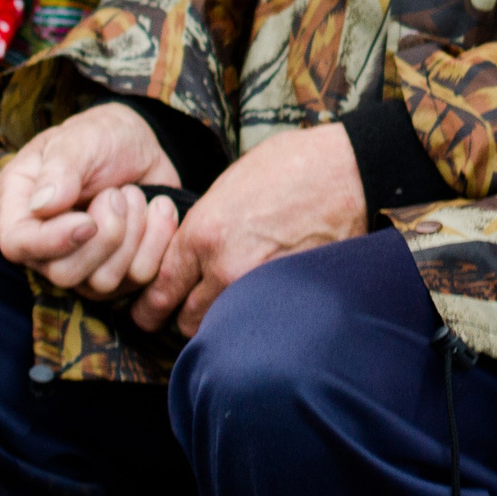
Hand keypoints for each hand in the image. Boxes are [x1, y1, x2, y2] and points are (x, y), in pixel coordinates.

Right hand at [0, 103, 180, 280]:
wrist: (139, 144)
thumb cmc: (99, 135)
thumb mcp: (81, 138)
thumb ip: (61, 168)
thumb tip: (43, 205)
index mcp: (20, 206)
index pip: (17, 245)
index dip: (52, 242)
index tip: (88, 221)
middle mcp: (45, 244)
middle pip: (63, 274)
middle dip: (104, 236)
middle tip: (117, 193)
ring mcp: (82, 263)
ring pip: (103, 283)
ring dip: (132, 235)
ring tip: (134, 194)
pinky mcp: (119, 269)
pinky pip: (140, 277)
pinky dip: (157, 240)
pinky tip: (157, 207)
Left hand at [134, 123, 364, 337]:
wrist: (348, 171)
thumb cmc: (293, 165)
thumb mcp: (231, 184)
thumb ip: (205, 223)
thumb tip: (194, 248)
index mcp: (203, 232)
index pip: (160, 288)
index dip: (150, 306)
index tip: (148, 313)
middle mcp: (223, 267)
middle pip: (186, 321)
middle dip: (186, 318)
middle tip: (190, 313)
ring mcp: (258, 287)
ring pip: (222, 329)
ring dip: (220, 325)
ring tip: (225, 313)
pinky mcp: (288, 297)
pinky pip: (257, 323)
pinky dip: (253, 321)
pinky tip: (258, 309)